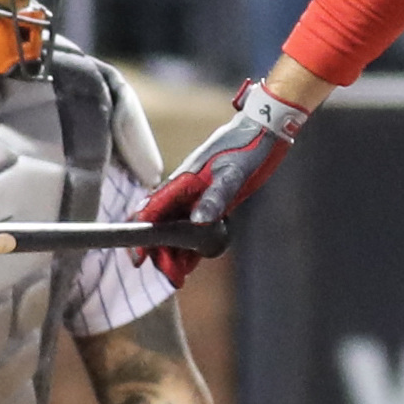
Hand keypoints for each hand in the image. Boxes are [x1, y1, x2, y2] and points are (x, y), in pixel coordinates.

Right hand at [131, 78, 310, 286]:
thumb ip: (215, 198)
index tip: (139, 259)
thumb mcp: (233, 175)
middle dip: (160, 249)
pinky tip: (193, 256)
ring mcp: (197, 192)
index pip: (154, 211)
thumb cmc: (248, 148)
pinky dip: (191, 240)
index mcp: (184, 181)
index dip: (144, 236)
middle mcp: (185, 188)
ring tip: (179, 274)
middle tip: (169, 275)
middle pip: (162, 222)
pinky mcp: (211, 195)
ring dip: (175, 248)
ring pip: (177, 224)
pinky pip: (194, 222)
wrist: (264, 129)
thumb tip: (198, 222)